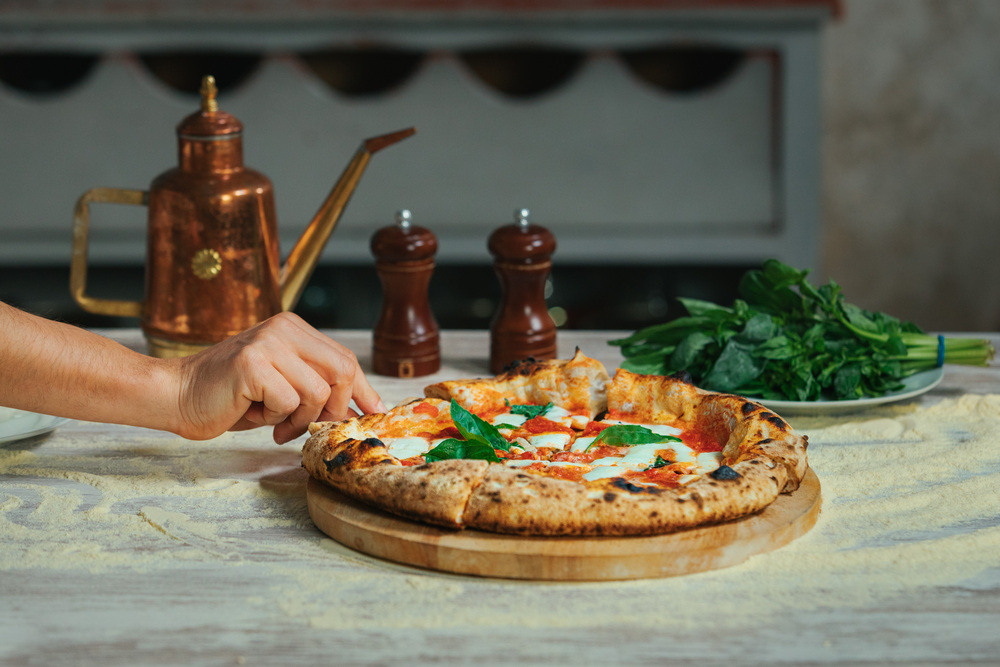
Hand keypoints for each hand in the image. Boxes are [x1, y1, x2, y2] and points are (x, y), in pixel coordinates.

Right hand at [173, 313, 385, 442]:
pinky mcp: (252, 363)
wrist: (176, 396)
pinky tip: (252, 413)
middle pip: (341, 371)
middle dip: (333, 409)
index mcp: (293, 328)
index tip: (375, 412)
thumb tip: (364, 410)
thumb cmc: (230, 397)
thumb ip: (318, 389)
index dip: (363, 389)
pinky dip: (275, 419)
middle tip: (308, 427)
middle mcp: (283, 328)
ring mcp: (268, 343)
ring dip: (298, 418)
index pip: (345, 358)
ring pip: (317, 392)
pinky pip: (288, 402)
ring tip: (273, 422)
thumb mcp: (283, 387)